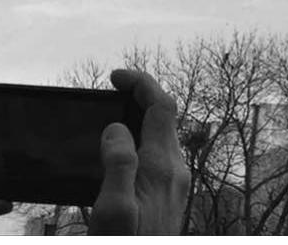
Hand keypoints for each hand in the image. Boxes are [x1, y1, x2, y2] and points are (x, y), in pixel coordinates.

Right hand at [89, 69, 189, 233]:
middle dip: (142, 95)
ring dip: (142, 118)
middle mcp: (175, 171)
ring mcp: (174, 185)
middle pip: (166, 117)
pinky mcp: (169, 198)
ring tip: (114, 113)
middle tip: (113, 89)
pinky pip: (159, 155)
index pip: (162, 106)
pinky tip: (121, 150)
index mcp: (162, 166)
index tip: (115, 76)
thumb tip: (117, 127)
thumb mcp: (113, 210)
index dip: (141, 83)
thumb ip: (118, 164)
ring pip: (164, 136)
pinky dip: (142, 139)